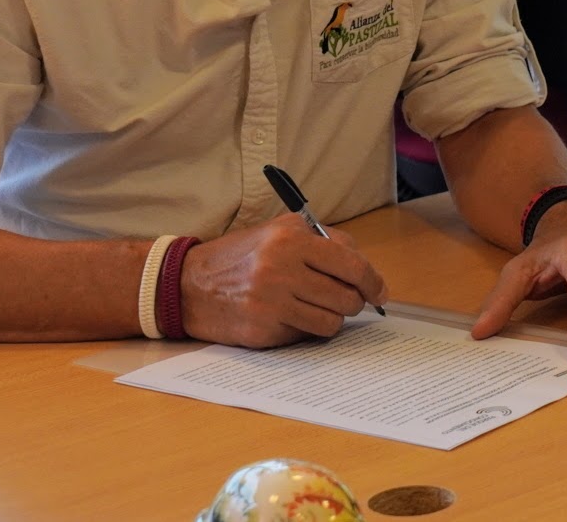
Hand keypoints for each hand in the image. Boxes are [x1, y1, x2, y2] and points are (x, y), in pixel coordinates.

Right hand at [180, 213, 386, 348]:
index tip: (379, 292)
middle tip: (345, 300)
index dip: (373, 282)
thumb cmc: (240, 256)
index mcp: (291, 240)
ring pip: (331, 321)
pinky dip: (305, 329)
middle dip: (353, 302)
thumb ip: (323, 242)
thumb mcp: (279, 231)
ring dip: (330, 318)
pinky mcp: (262, 330)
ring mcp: (271, 303)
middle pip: (347, 297)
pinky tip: (289, 317)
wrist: (187, 284)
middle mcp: (281, 269)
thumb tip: (364, 269)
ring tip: (314, 307)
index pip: (352, 265)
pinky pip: (306, 336)